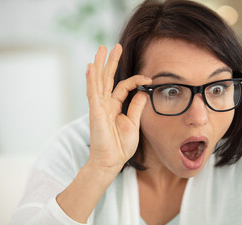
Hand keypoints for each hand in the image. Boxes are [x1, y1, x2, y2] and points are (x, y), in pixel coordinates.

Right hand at [86, 44, 151, 171]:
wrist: (112, 161)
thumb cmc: (120, 146)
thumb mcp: (133, 123)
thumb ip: (137, 106)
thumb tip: (143, 92)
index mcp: (114, 106)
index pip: (124, 86)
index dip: (136, 80)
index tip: (149, 78)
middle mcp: (105, 103)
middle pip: (108, 78)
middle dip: (111, 62)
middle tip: (115, 46)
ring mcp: (99, 107)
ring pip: (99, 81)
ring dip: (100, 64)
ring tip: (102, 49)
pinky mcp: (95, 112)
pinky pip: (93, 93)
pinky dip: (92, 80)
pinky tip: (92, 67)